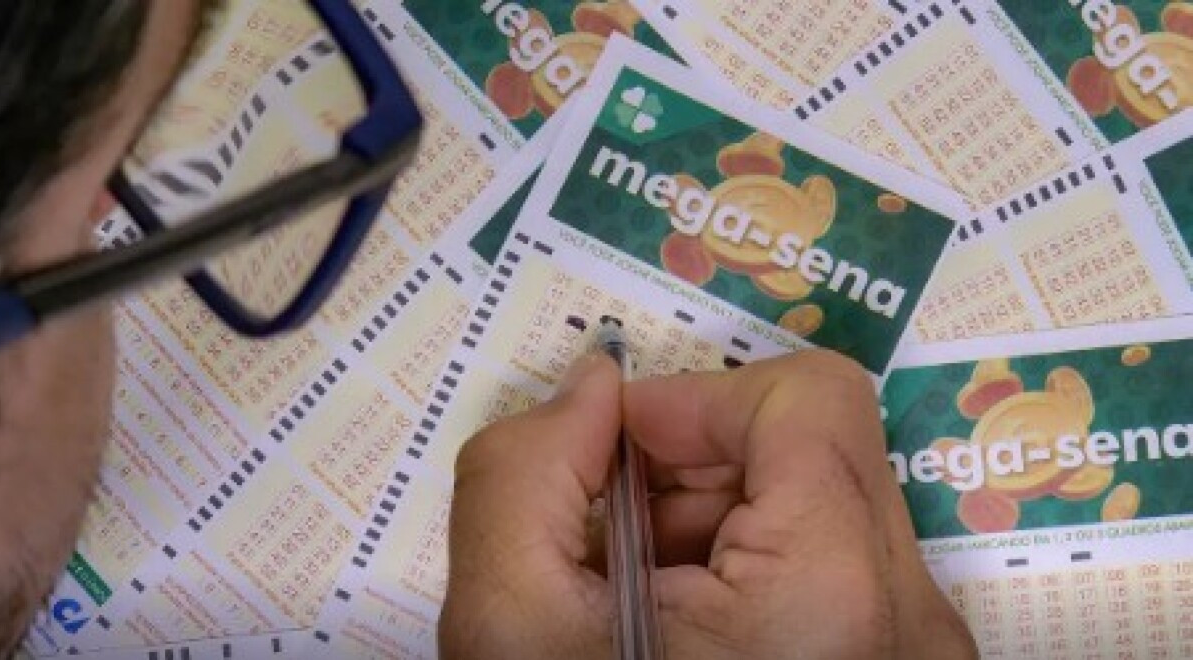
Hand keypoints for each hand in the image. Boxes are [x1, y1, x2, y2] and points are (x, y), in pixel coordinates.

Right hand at [439, 350, 975, 658]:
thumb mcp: (511, 629)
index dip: (692, 404)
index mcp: (834, 595)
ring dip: (711, 519)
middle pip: (814, 448)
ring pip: (821, 499)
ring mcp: (919, 651)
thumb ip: (525, 472)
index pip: (806, 398)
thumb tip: (593, 385)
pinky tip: (681, 629)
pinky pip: (832, 561)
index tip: (610, 459)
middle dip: (691, 468)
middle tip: (611, 539)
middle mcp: (911, 619)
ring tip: (639, 599)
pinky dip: (745, 566)